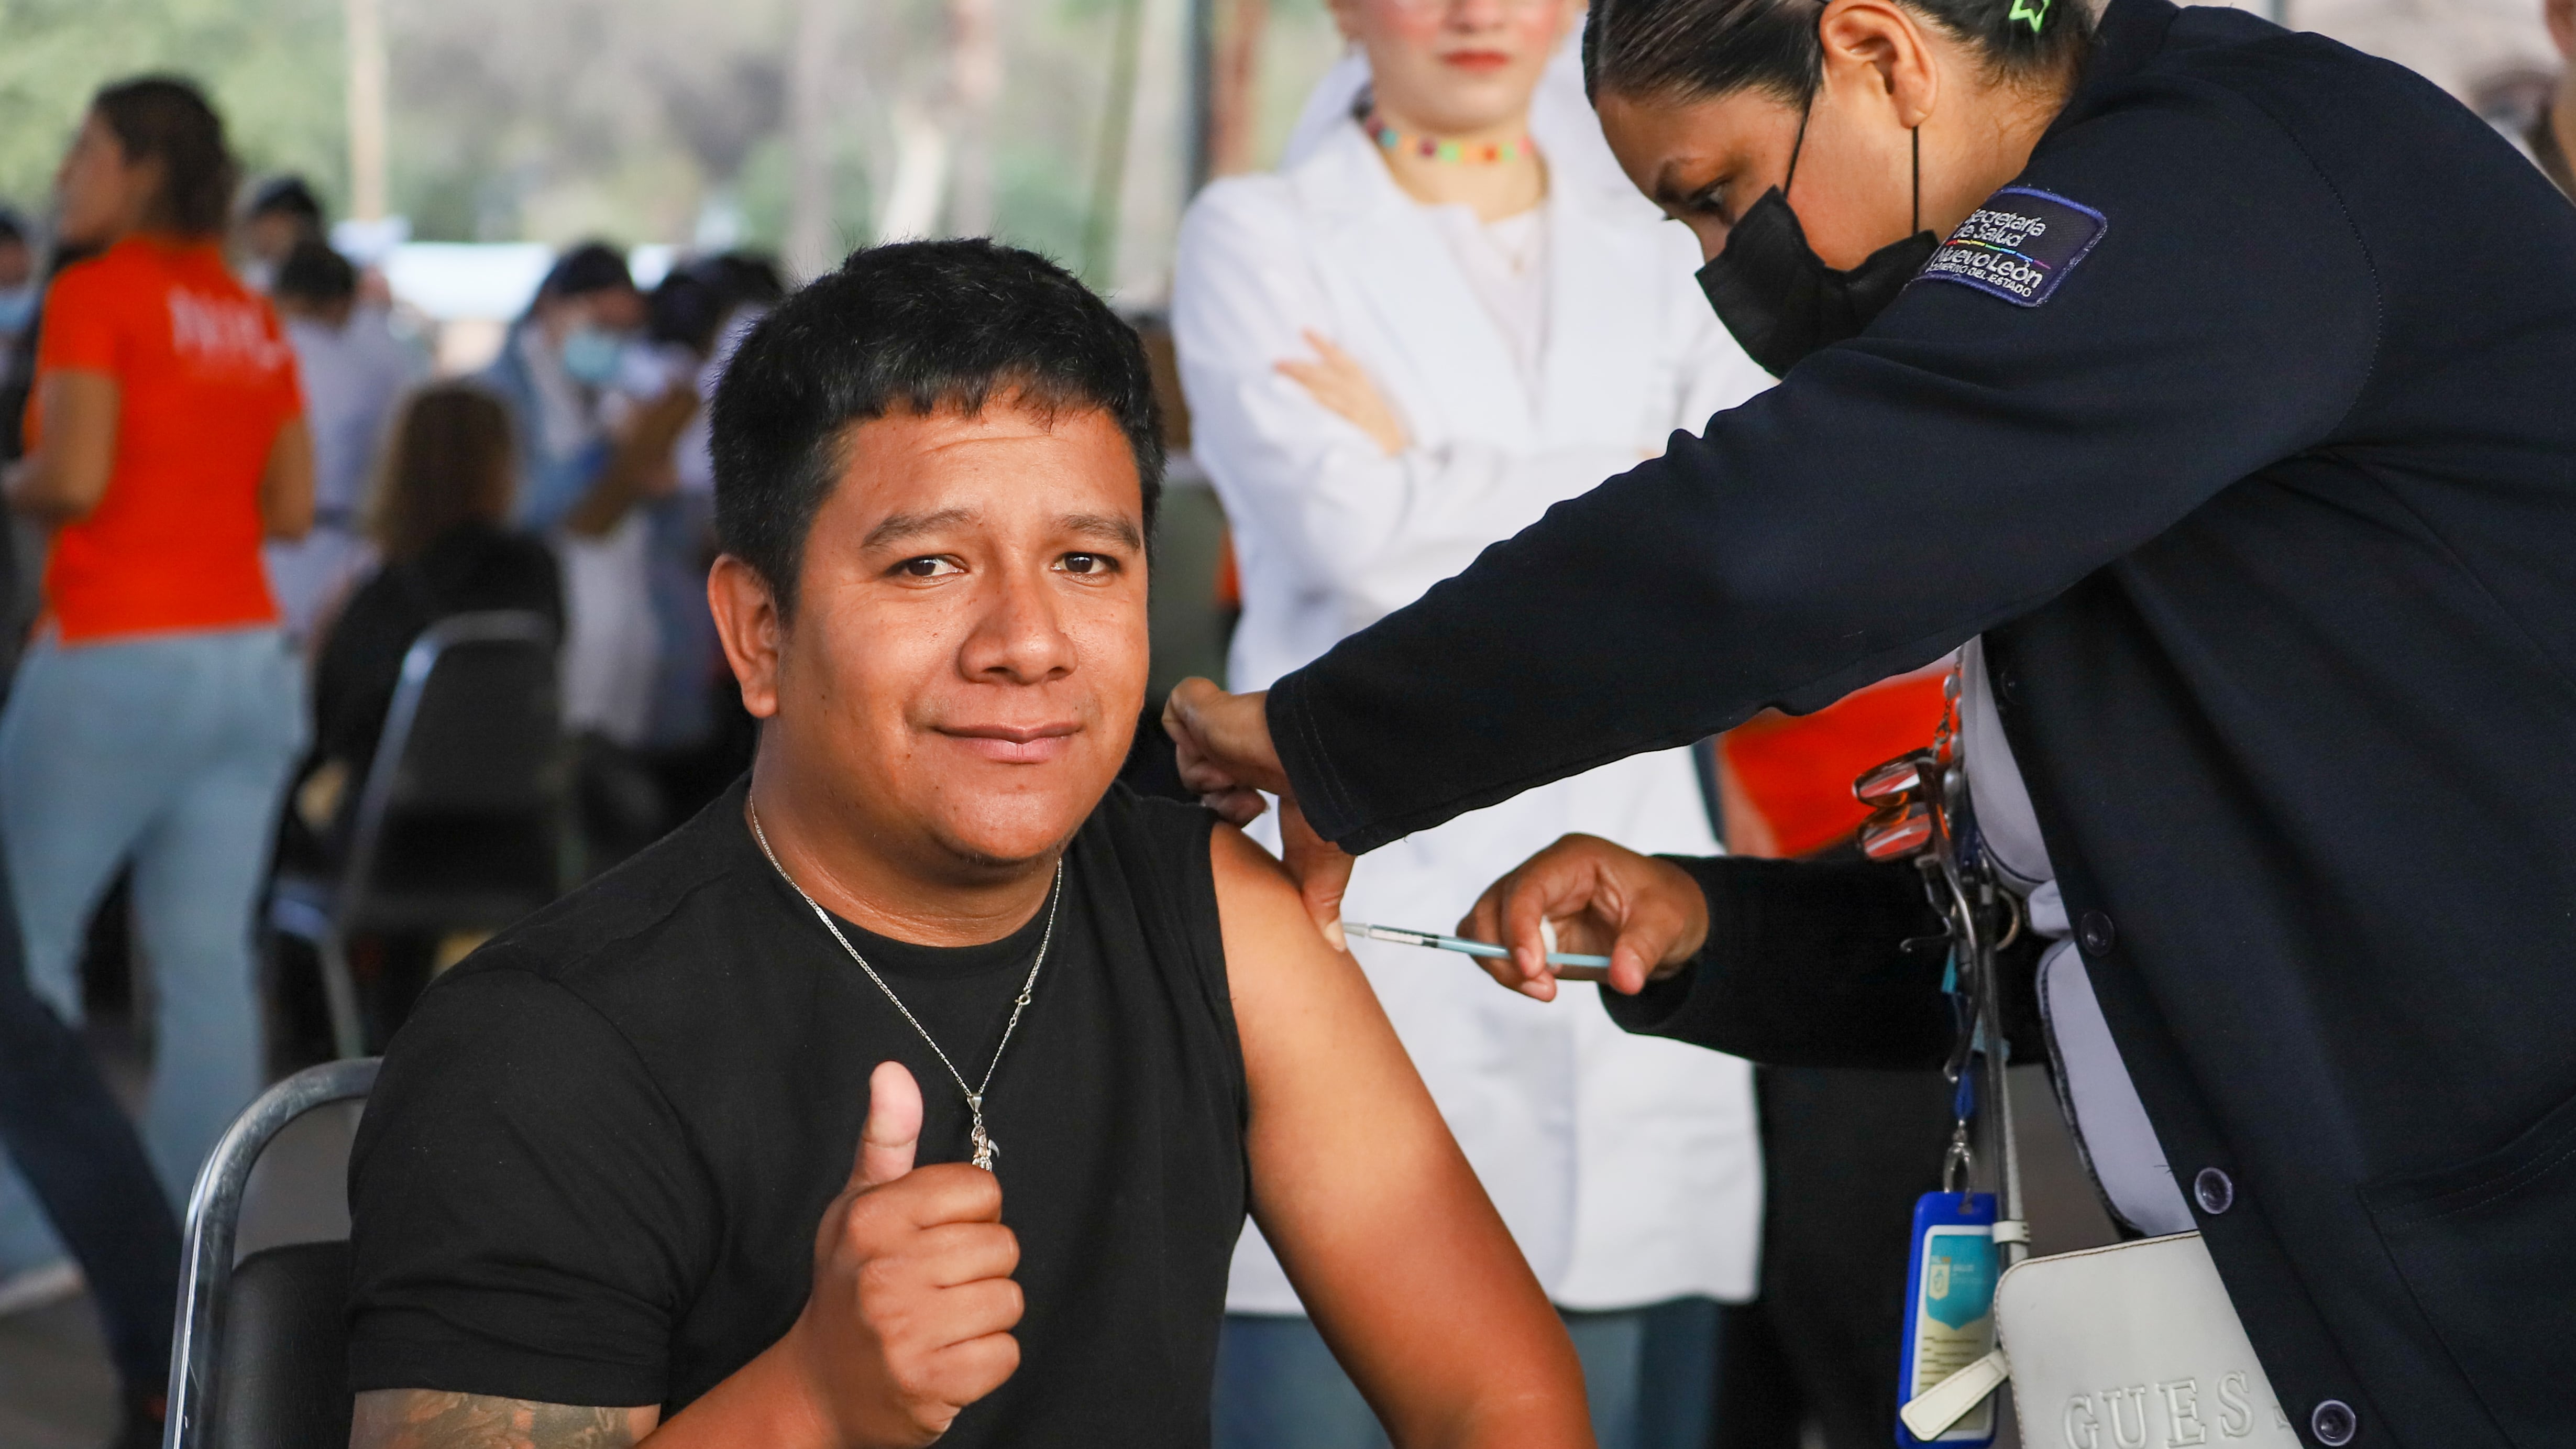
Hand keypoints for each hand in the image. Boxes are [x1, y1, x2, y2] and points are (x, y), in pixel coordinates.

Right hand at [786, 1062, 1021, 1447]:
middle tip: (937, 1285)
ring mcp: (905, 1333)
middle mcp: (884, 1272)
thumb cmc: (851, 1284)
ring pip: (1009, 1299)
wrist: (821, 1385)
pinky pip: (1006, 1354)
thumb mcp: (860, 1203)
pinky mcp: (930, 1385)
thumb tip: (892, 1070)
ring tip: (942, 1321)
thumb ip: (887, 1137)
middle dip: (981, 1265)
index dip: (972, 1212)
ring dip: (986, 1314)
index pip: (981, 1189)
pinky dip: (986, 1360)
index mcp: (873, 1218)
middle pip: (1002, 1245)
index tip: (938, 1234)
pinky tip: (948, 1357)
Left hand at [1164, 680, 1353, 945]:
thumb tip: (1332, 946)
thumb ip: (1317, 900)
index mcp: (1259, 777)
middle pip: (1199, 782)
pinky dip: (1195, 743)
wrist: (1318, 756)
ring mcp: (1217, 727)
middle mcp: (1236, 751)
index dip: (1227, 814)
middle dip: (1218, 800)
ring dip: (1212, 778)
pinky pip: (1174, 721)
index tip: (1248, 819)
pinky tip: (1227, 753)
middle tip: (1247, 804)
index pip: (1223, 798)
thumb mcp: (1318, 859)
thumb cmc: (1327, 795)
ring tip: (1245, 778)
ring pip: (1186, 760)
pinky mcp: (1200, 707)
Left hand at [1276, 331, 1407, 455]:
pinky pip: (1329, 419)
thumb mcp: (1368, 402)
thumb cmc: (1377, 429)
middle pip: (1327, 378)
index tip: (1305, 331)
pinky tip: (1295, 405)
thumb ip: (1347, 388)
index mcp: (1364, 387)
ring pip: (1325, 396)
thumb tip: (1318, 375)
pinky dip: (1313, 410)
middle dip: (1301, 369)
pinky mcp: (1350, 432)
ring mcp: (1355, 415)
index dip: (1324, 346)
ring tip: (1279, 378)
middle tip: (1277, 362)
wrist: (1396, 456)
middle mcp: (1359, 397)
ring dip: (1301, 386)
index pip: (1343, 361)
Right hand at [1457, 834, 1708, 1002]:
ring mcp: (1530, 901)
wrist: (1666, 920)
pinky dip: (1504, 969)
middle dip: (1503, 952)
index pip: (1527, 886)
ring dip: (1500, 963)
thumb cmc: (1666, 906)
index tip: (1532, 969)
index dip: (1519, 927)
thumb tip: (1625, 979)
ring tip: (1543, 989)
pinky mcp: (1527, 929)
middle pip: (1492, 906)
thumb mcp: (1668, 923)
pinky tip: (1537, 984)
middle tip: (1543, 989)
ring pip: (1482, 926)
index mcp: (1573, 859)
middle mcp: (1543, 874)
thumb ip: (1644, 949)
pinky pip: (1493, 946)